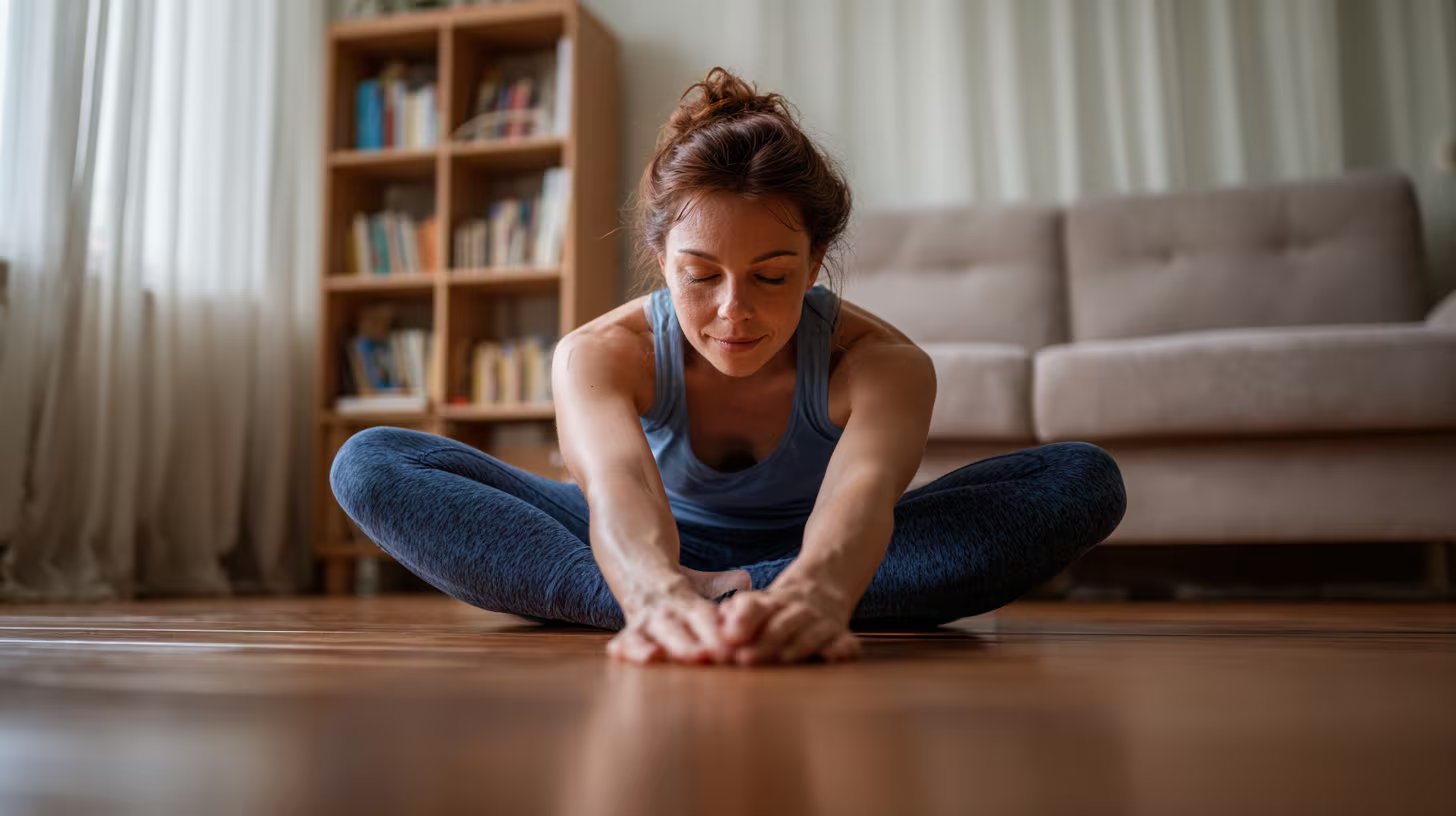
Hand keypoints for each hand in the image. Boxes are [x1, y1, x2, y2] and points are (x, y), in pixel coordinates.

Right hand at [606, 583, 734, 665]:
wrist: (637, 567)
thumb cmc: (677, 590)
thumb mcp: (701, 583)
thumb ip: (722, 585)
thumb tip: (743, 578)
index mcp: (688, 600)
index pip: (702, 615)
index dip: (714, 631)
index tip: (728, 649)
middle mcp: (666, 610)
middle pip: (675, 626)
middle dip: (686, 644)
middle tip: (701, 657)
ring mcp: (644, 619)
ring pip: (645, 632)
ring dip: (648, 646)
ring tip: (653, 657)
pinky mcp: (629, 629)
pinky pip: (624, 638)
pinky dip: (623, 647)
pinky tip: (618, 653)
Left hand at [718, 583, 860, 664]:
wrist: (820, 590)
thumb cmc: (774, 611)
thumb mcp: (753, 606)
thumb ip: (734, 617)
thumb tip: (718, 625)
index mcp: (768, 604)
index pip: (754, 607)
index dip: (743, 621)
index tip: (730, 637)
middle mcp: (796, 611)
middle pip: (781, 624)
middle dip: (765, 642)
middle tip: (745, 660)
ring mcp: (821, 622)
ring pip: (810, 632)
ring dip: (797, 645)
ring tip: (783, 658)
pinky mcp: (841, 636)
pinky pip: (844, 643)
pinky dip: (841, 648)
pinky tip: (832, 656)